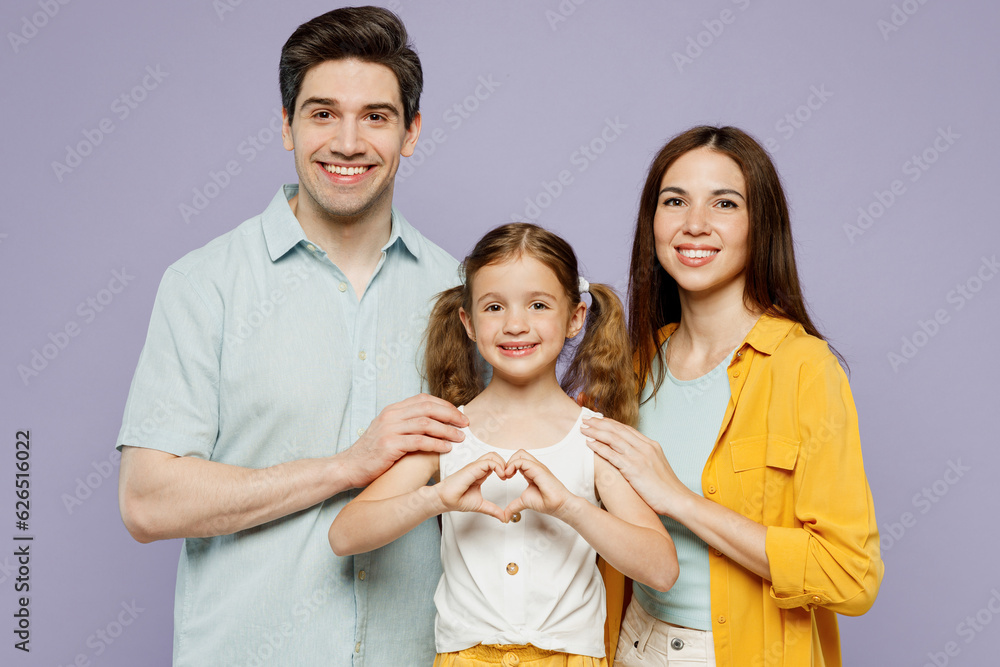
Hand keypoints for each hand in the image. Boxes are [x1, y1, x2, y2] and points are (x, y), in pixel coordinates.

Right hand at [342, 394, 467, 488]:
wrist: (349, 467)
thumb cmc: (373, 453)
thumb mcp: (389, 432)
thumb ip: (407, 424)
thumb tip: (435, 423)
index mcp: (393, 410)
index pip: (424, 399)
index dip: (444, 405)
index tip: (459, 415)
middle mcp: (391, 416)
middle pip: (428, 408)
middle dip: (450, 415)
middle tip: (465, 424)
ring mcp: (389, 429)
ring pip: (426, 423)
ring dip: (447, 430)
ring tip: (460, 437)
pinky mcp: (390, 445)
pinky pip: (419, 441)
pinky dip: (436, 443)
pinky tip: (446, 448)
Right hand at [435, 453, 507, 521]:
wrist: (444, 500)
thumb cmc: (457, 500)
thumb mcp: (480, 505)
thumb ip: (493, 509)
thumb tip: (504, 517)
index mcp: (480, 474)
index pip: (494, 463)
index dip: (504, 468)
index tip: (507, 479)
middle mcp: (478, 468)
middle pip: (494, 456)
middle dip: (505, 464)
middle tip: (508, 476)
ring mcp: (475, 467)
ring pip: (492, 456)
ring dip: (502, 464)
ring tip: (504, 476)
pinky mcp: (472, 468)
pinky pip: (488, 462)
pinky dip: (498, 466)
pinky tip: (500, 476)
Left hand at [502, 450, 574, 520]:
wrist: (558, 505)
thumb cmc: (547, 502)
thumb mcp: (524, 502)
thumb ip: (514, 506)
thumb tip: (506, 515)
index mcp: (531, 472)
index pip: (518, 460)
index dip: (508, 466)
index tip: (504, 478)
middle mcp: (534, 467)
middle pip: (519, 453)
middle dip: (508, 461)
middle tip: (504, 474)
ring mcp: (537, 467)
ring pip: (520, 453)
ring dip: (510, 462)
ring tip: (507, 474)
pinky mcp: (538, 469)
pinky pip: (522, 461)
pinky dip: (512, 465)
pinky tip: (510, 475)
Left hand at [582, 416, 688, 517]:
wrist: (677, 499)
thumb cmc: (666, 488)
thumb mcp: (656, 466)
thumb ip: (644, 457)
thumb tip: (630, 457)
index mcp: (651, 445)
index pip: (626, 429)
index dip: (610, 423)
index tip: (597, 420)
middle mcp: (645, 447)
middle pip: (617, 430)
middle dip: (599, 423)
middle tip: (585, 419)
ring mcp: (639, 457)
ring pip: (613, 439)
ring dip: (596, 432)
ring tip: (583, 428)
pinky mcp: (633, 469)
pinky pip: (612, 455)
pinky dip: (599, 447)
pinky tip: (589, 443)